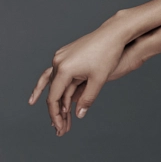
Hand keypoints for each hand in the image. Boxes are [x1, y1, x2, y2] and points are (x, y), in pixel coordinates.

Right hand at [27, 16, 133, 136]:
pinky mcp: (65, 54)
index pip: (55, 98)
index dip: (56, 115)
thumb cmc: (108, 55)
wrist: (113, 33)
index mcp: (64, 69)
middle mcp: (58, 62)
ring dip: (57, 99)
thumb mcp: (99, 79)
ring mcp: (60, 56)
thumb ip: (87, 99)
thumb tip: (79, 115)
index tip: (60, 127)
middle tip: (60, 128)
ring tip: (55, 118)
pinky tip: (46, 94)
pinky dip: (54, 85)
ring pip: (53, 82)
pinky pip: (56, 72)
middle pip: (53, 91)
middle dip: (57, 111)